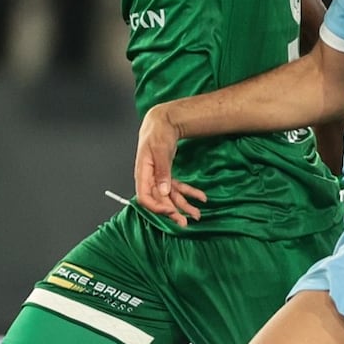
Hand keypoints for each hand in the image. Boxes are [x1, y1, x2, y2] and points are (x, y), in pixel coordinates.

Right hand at [135, 104, 206, 226]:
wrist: (163, 122)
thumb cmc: (157, 133)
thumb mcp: (159, 149)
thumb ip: (161, 171)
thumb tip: (163, 191)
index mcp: (143, 173)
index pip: (145, 198)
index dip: (157, 207)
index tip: (171, 211)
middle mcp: (149, 179)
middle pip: (159, 201)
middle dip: (173, 212)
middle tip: (185, 222)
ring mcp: (159, 178)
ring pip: (170, 197)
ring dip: (183, 206)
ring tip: (197, 214)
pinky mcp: (167, 176)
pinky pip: (177, 188)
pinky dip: (189, 193)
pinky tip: (201, 197)